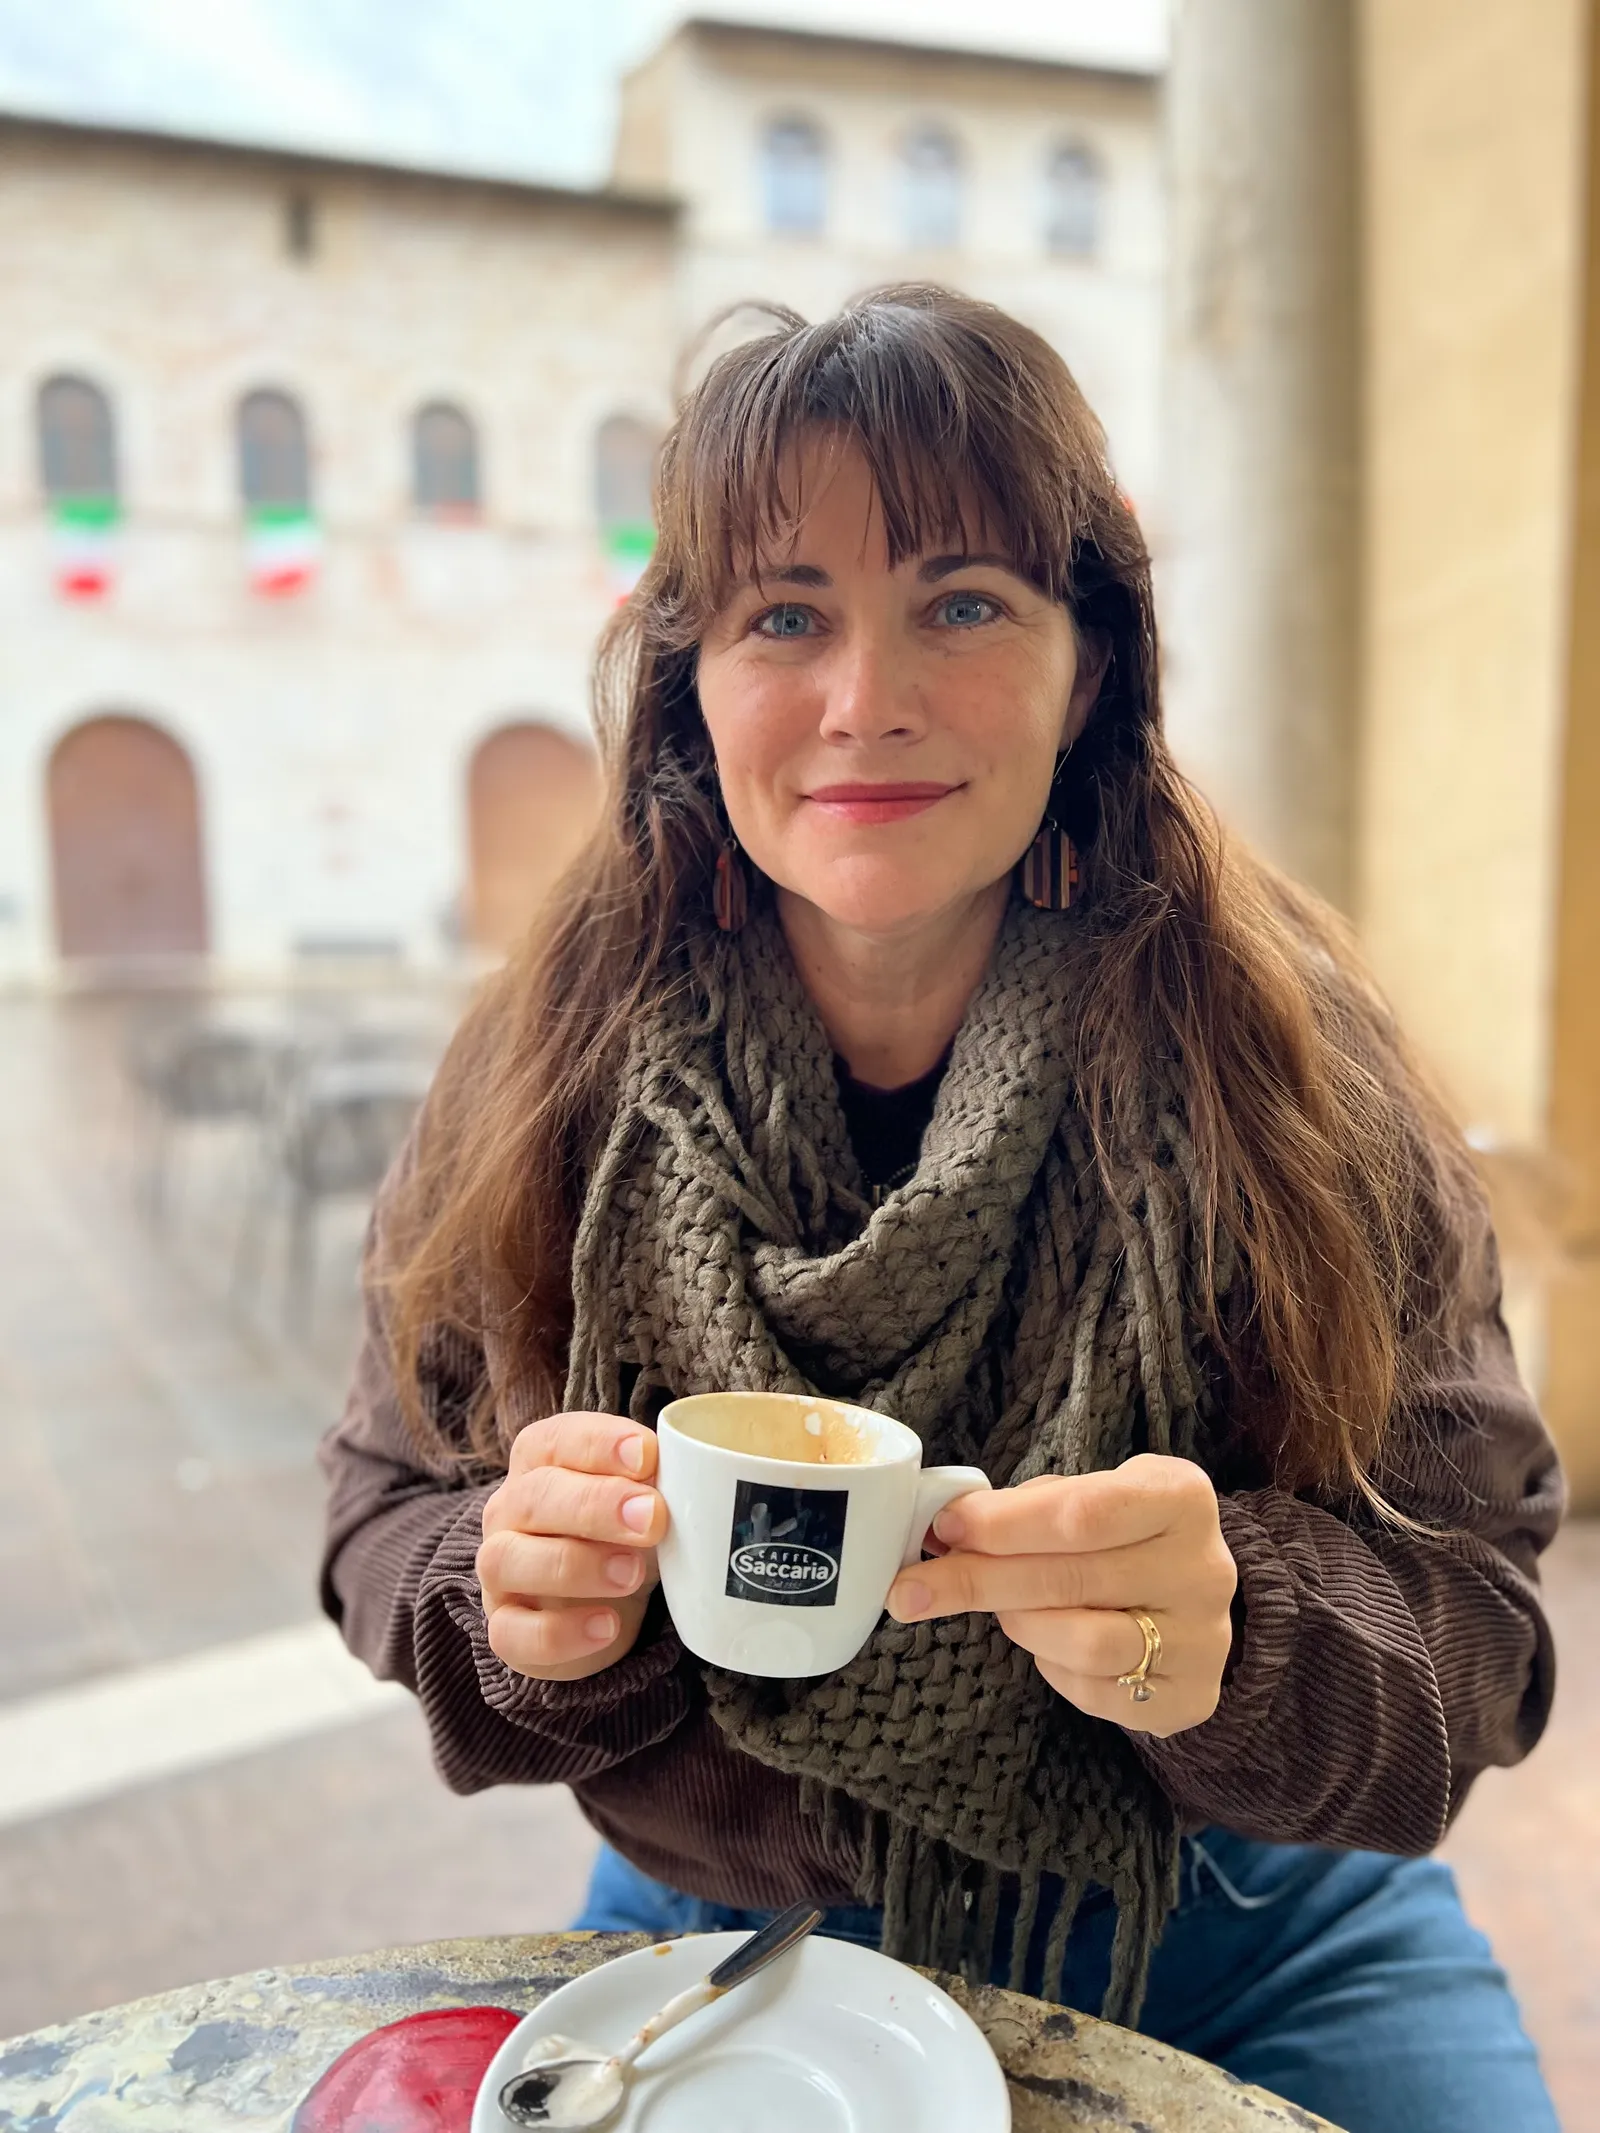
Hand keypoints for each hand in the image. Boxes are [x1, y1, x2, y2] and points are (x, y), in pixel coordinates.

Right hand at [478, 1413, 667, 1681]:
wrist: (601, 1607)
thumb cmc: (621, 1536)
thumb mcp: (643, 1502)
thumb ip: (657, 1484)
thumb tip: (693, 1474)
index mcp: (540, 1462)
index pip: (556, 1440)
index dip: (599, 1444)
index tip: (648, 1455)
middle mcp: (509, 1510)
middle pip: (536, 1496)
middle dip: (596, 1504)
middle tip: (652, 1518)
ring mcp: (498, 1571)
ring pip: (509, 1560)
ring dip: (575, 1565)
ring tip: (631, 1573)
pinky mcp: (505, 1628)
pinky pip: (511, 1632)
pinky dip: (559, 1632)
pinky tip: (606, 1626)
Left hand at [884, 1454, 1236, 1736]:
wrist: (1193, 1596)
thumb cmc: (1126, 1533)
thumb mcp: (1094, 1494)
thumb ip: (1032, 1506)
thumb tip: (947, 1529)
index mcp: (1181, 1498)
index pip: (1084, 1513)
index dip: (1006, 1524)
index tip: (945, 1528)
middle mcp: (1203, 1569)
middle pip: (1073, 1579)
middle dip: (979, 1580)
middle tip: (914, 1587)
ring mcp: (1204, 1641)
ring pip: (1084, 1642)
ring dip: (1019, 1623)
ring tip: (1002, 1609)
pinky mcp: (1189, 1698)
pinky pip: (1097, 1693)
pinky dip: (1053, 1666)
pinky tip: (1049, 1642)